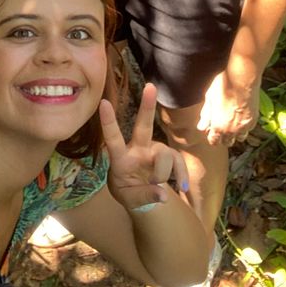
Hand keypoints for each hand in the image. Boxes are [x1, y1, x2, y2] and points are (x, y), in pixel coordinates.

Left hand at [101, 83, 189, 211]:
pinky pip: (178, 162)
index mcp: (120, 159)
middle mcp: (137, 149)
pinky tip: (182, 186)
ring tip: (159, 186)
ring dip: (163, 174)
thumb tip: (163, 194)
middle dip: (147, 106)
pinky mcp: (168, 155)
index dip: (108, 122)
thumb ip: (144, 197)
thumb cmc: (128, 191)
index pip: (113, 139)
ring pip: (165, 155)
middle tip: (150, 86)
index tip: (103, 102)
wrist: (141, 194)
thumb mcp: (130, 200)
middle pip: (143, 126)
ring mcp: (154, 150)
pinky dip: (181, 175)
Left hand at [196, 70, 258, 146]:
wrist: (241, 79)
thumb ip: (206, 115)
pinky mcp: (253, 121)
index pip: (214, 141)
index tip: (212, 130)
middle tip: (222, 124)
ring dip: (235, 133)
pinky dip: (244, 125)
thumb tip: (201, 127)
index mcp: (218, 126)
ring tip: (232, 120)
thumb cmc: (222, 85)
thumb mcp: (209, 98)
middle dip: (223, 136)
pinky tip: (241, 114)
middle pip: (227, 142)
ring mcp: (243, 127)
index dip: (212, 136)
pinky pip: (247, 129)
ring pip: (239, 138)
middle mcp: (231, 131)